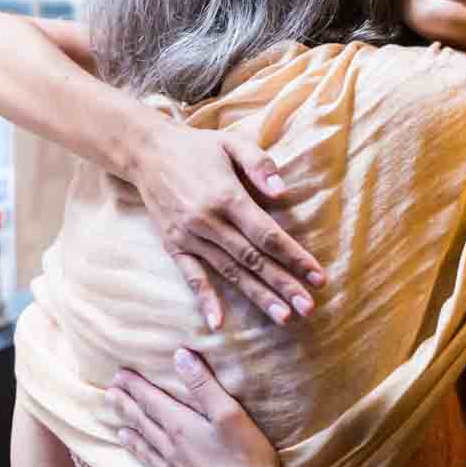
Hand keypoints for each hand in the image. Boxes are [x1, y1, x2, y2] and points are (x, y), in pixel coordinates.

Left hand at [107, 349, 279, 466]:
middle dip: (126, 405)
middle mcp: (171, 446)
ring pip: (144, 444)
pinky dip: (140, 455)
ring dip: (130, 429)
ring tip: (118, 423)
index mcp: (181, 426)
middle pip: (143, 421)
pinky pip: (150, 465)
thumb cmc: (244, 458)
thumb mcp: (229, 414)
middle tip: (109, 392)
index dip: (135, 386)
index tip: (119, 373)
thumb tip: (180, 356)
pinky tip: (138, 454)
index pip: (152, 400)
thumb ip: (204, 385)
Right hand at [132, 120, 325, 328]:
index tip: (318, 276)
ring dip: (257, 296)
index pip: (267, 235)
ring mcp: (189, 236)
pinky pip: (191, 276)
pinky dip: (204, 299)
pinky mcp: (173, 245)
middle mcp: (209, 221)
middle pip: (253, 259)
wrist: (147, 152)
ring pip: (229, 272)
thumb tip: (282, 192)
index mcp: (227, 197)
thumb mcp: (232, 143)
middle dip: (283, 285)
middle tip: (308, 308)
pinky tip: (217, 323)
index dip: (294, 257)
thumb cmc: (198, 146)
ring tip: (283, 317)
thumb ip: (260, 164)